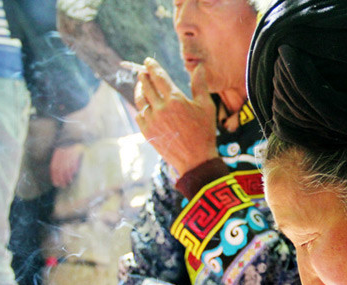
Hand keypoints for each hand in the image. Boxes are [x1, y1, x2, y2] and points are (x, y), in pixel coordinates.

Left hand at [50, 143, 84, 187]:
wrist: (71, 138)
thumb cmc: (65, 147)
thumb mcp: (58, 153)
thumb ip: (57, 161)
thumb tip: (56, 172)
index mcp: (56, 156)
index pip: (53, 168)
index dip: (54, 177)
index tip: (56, 184)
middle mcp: (61, 156)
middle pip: (60, 170)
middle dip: (61, 179)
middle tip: (62, 185)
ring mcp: (68, 156)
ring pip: (66, 168)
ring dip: (67, 176)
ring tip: (68, 182)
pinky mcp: (74, 155)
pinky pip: (73, 164)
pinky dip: (73, 170)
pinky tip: (73, 175)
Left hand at [134, 57, 218, 175]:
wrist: (196, 160)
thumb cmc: (204, 132)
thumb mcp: (206, 107)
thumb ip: (199, 85)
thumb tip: (199, 67)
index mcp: (175, 99)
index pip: (158, 76)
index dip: (151, 67)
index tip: (147, 61)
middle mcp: (161, 108)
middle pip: (146, 85)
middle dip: (144, 76)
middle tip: (143, 72)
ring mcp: (152, 120)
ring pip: (140, 99)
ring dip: (139, 90)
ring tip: (142, 86)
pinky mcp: (147, 131)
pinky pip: (139, 114)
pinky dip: (141, 107)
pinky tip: (145, 105)